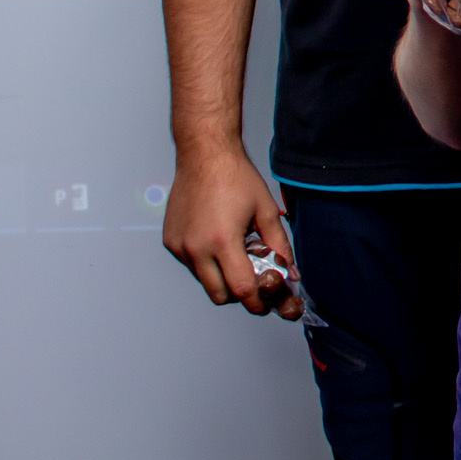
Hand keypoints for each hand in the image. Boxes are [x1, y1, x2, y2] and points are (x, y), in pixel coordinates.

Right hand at [160, 142, 301, 320]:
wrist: (204, 156)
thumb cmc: (236, 178)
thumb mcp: (266, 209)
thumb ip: (280, 243)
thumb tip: (290, 269)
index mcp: (222, 241)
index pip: (240, 289)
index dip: (255, 301)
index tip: (264, 304)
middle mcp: (196, 248)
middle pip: (218, 294)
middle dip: (238, 295)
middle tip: (252, 281)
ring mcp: (180, 246)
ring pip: (203, 281)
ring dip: (220, 277)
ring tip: (235, 254)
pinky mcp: (170, 241)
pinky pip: (190, 264)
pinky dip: (205, 263)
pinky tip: (217, 242)